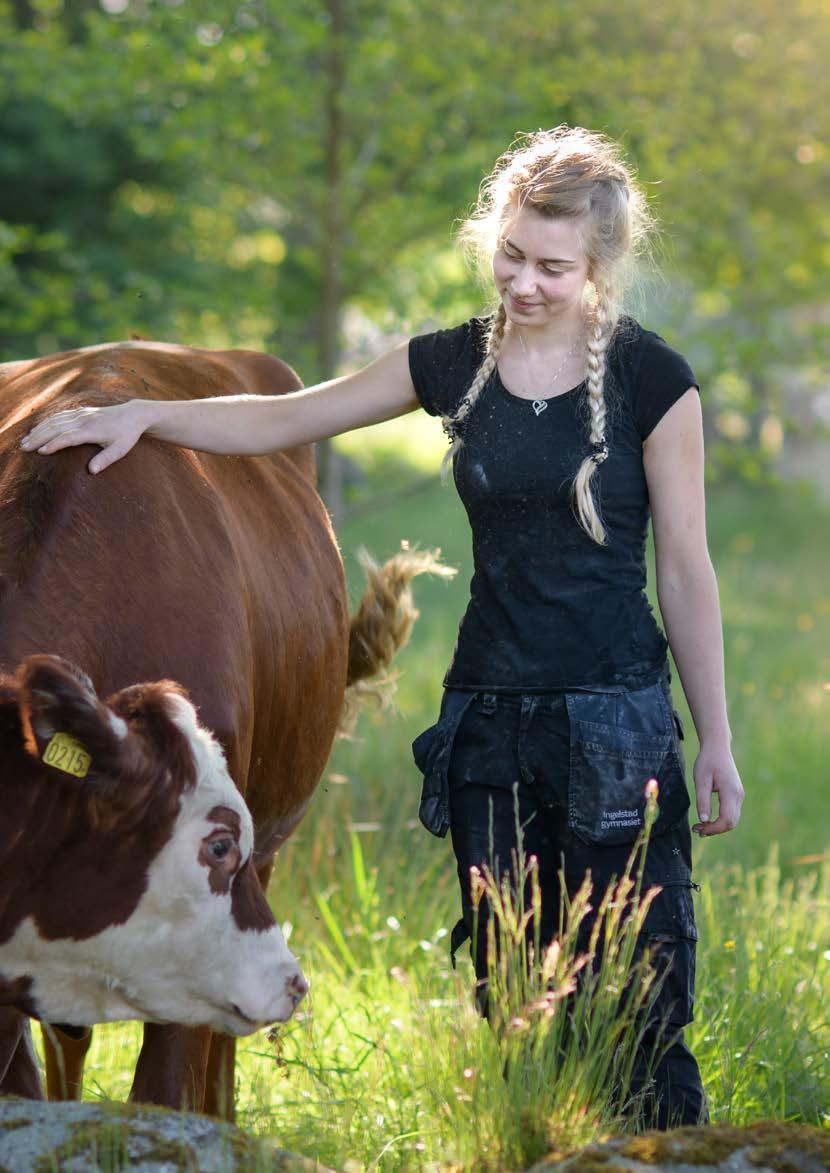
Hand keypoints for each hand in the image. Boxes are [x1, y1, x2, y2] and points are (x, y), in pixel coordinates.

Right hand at [20, 401, 147, 473]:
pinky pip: (60, 415)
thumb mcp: (120, 449)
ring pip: (55, 421)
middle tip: (24, 449)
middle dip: (39, 438)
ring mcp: (81, 414)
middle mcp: (84, 420)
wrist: (133, 414)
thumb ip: (106, 459)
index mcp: (92, 430)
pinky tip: (37, 428)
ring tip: (25, 441)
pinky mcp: (81, 411)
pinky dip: (46, 421)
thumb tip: (91, 471)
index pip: (69, 437)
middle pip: (56, 428)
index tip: (41, 452)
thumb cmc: (127, 435)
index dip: (54, 444)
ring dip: (39, 430)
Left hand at [691, 742, 743, 835]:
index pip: (727, 820)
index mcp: (731, 792)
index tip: (698, 828)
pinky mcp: (736, 794)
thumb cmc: (707, 761)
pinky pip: (731, 813)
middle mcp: (738, 795)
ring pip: (732, 819)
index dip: (713, 828)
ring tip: (700, 826)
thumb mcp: (701, 780)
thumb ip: (702, 800)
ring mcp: (739, 795)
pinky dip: (720, 820)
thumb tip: (703, 820)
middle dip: (715, 830)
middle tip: (697, 830)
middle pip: (731, 823)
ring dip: (718, 826)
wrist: (717, 747)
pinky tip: (707, 819)